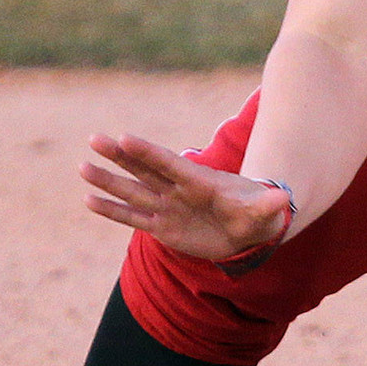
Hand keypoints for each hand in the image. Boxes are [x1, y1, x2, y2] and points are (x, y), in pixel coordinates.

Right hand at [80, 133, 291, 261]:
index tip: (124, 137)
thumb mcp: (264, 210)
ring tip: (82, 167)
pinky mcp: (163, 226)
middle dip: (120, 156)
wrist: (248, 227)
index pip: (169, 163)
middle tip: (94, 139)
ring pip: (132, 191)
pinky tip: (89, 201)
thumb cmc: (256, 213)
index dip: (147, 152)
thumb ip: (267, 204)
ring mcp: (167, 206)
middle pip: (143, 169)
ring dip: (108, 181)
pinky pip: (133, 217)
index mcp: (199, 180)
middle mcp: (177, 189)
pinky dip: (112, 211)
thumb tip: (283, 198)